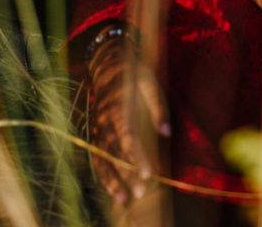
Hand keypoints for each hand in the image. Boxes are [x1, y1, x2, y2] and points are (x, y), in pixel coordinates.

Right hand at [87, 37, 170, 205]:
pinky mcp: (95, 131)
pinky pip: (96, 156)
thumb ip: (157, 107)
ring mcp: (97, 126)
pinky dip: (102, 174)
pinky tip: (112, 189)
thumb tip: (166, 132)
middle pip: (113, 152)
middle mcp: (104, 119)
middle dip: (125, 174)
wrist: (106, 62)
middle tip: (139, 193)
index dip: (136, 156)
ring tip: (122, 200)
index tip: (147, 173)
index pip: (127, 136)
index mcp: (118, 106)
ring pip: (101, 158)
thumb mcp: (148, 81)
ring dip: (110, 180)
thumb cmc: (132, 72)